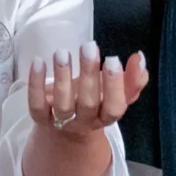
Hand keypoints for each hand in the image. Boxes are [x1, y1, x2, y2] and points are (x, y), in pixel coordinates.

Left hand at [24, 44, 148, 136]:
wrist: (67, 129)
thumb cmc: (96, 102)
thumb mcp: (117, 93)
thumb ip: (133, 78)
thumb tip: (139, 57)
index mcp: (106, 116)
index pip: (114, 107)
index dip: (114, 86)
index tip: (113, 59)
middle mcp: (85, 122)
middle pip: (88, 103)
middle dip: (89, 74)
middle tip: (89, 46)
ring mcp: (62, 122)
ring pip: (62, 106)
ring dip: (63, 78)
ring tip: (63, 52)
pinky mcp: (40, 118)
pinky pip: (37, 105)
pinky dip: (36, 85)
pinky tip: (39, 62)